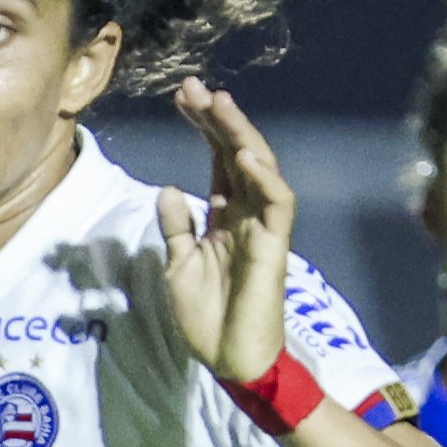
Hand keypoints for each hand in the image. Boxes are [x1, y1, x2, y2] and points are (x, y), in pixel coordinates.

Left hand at [154, 86, 299, 389]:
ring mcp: (263, 228)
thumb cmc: (208, 317)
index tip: (181, 98)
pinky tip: (246, 155)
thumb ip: (177, 227)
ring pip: (259, 169)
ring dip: (241, 136)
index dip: (202, 127)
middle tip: (194, 88)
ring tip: (219, 104)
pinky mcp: (275, 247)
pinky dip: (264, 179)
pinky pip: (277, 205)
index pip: (216, 159)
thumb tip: (170, 189)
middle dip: (217, 120)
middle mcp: (247, 213)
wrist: (230, 358)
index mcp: (225, 215)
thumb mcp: (179, 265)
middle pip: (235, 154)